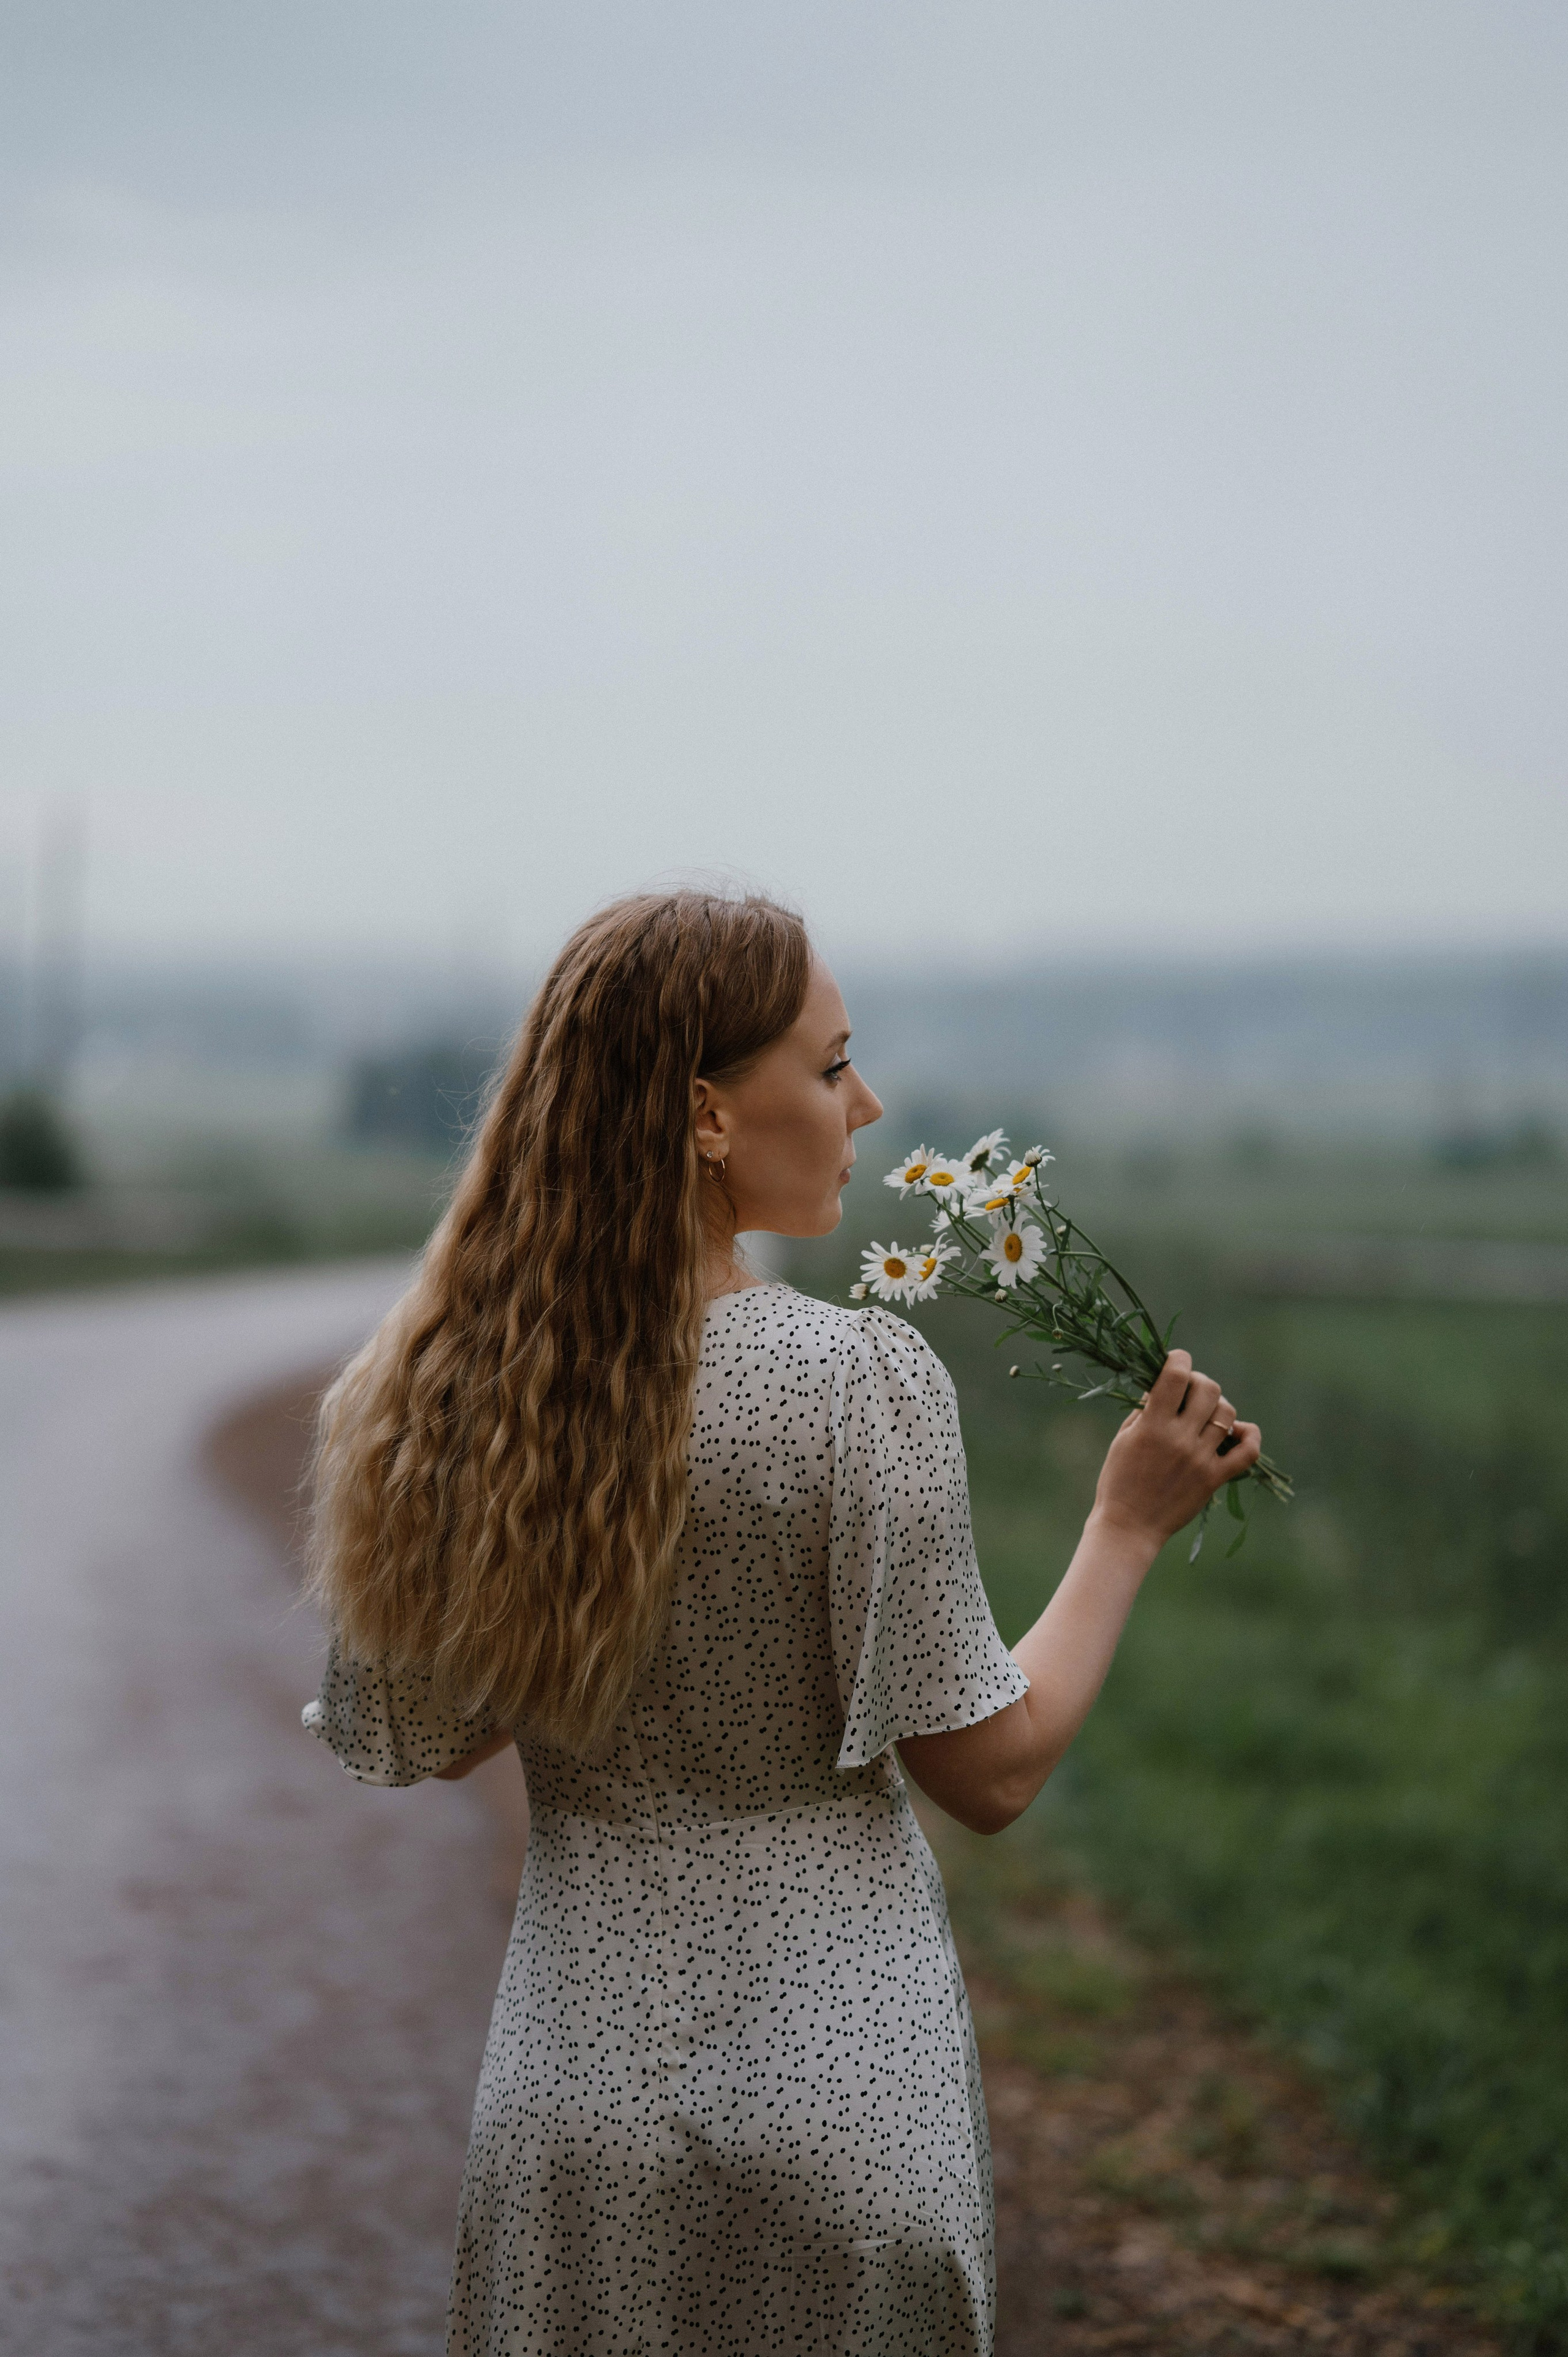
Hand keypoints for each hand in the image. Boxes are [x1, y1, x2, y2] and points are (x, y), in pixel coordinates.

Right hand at [1090, 1349, 1261, 1550]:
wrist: (1129, 1527)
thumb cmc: (1118, 1481)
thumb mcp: (1123, 1439)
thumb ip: (1144, 1410)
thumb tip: (1164, 1385)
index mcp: (1153, 1426)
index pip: (1176, 1376)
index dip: (1179, 1359)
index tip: (1177, 1359)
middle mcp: (1180, 1439)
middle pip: (1208, 1389)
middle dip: (1199, 1382)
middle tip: (1189, 1391)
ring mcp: (1201, 1459)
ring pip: (1227, 1414)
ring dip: (1217, 1407)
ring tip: (1205, 1415)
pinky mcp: (1215, 1479)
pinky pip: (1248, 1451)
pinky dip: (1249, 1435)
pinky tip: (1239, 1431)